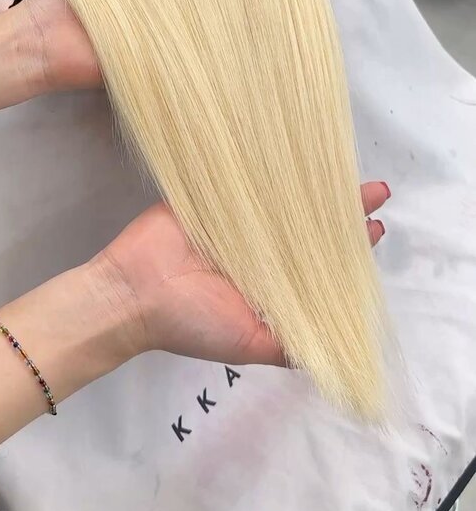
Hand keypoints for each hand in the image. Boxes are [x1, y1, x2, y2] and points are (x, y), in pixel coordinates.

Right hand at [97, 182, 388, 366]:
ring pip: (282, 202)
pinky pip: (244, 182)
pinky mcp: (210, 197)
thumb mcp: (251, 346)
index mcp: (269, 286)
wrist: (134, 294)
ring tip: (347, 170)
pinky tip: (294, 154)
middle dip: (341, 211)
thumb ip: (291, 348)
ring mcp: (235, 223)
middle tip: (376, 191)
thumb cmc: (193, 323)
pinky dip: (267, 170)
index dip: (349, 248)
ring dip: (313, 188)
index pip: (319, 264)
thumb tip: (337, 356)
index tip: (376, 229)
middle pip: (308, 228)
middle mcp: (258, 253)